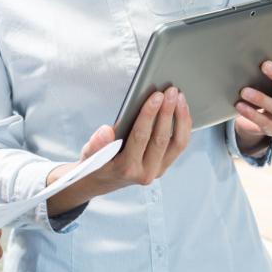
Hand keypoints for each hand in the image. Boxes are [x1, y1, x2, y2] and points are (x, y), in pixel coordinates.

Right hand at [61, 87, 190, 195]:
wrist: (104, 180)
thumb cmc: (96, 162)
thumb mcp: (89, 154)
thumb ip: (96, 143)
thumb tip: (106, 131)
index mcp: (126, 168)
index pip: (140, 137)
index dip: (149, 115)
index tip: (156, 96)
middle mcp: (146, 172)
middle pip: (161, 139)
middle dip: (167, 112)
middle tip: (171, 91)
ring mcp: (158, 170)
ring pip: (177, 143)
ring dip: (180, 118)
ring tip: (180, 96)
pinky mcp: (164, 165)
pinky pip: (179, 144)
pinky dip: (183, 125)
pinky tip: (181, 108)